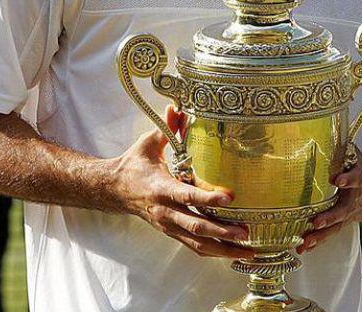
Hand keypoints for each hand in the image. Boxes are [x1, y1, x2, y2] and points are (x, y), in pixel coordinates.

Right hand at [110, 106, 253, 258]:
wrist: (113, 190)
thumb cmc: (134, 164)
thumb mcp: (149, 142)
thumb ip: (167, 128)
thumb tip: (178, 107)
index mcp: (161, 188)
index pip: (187, 195)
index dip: (207, 198)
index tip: (229, 197)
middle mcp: (165, 211)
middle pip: (196, 226)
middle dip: (222, 231)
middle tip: (246, 232)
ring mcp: (168, 226)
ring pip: (197, 243)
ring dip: (223, 249)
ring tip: (248, 250)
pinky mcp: (171, 233)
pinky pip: (194, 247)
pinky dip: (214, 252)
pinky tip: (233, 254)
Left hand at [297, 148, 361, 253]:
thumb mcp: (357, 157)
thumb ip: (343, 147)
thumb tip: (325, 124)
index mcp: (358, 180)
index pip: (354, 178)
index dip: (347, 179)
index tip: (337, 179)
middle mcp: (353, 200)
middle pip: (342, 210)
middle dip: (329, 217)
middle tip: (316, 222)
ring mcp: (347, 215)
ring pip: (334, 227)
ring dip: (319, 235)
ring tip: (304, 242)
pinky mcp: (341, 224)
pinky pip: (329, 235)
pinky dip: (316, 242)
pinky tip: (302, 248)